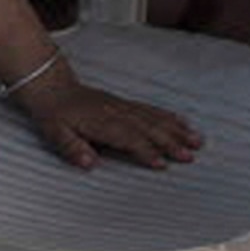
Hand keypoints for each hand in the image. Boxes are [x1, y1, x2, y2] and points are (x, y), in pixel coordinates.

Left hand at [15, 64, 201, 170]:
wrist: (52, 86)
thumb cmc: (53, 115)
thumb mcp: (54, 133)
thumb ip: (72, 148)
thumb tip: (89, 163)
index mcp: (100, 122)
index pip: (127, 138)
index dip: (145, 151)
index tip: (162, 164)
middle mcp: (116, 113)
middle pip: (148, 128)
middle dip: (171, 142)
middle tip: (190, 155)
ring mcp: (123, 106)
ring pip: (154, 118)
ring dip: (177, 130)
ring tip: (197, 141)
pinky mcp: (125, 104)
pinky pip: (151, 109)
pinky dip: (169, 116)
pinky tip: (183, 122)